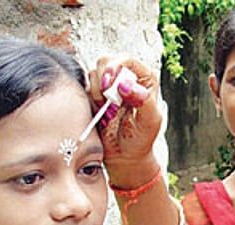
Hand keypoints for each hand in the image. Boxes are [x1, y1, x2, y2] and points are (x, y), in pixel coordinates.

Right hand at [88, 57, 162, 185]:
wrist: (125, 155)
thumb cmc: (141, 138)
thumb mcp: (149, 121)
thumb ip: (143, 101)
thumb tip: (126, 85)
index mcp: (144, 80)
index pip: (127, 59)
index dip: (116, 67)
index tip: (110, 84)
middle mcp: (126, 79)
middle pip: (106, 61)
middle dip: (103, 79)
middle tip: (108, 100)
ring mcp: (110, 87)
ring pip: (93, 73)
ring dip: (97, 91)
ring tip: (108, 110)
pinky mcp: (95, 96)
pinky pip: (85, 87)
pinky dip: (90, 98)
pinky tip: (100, 112)